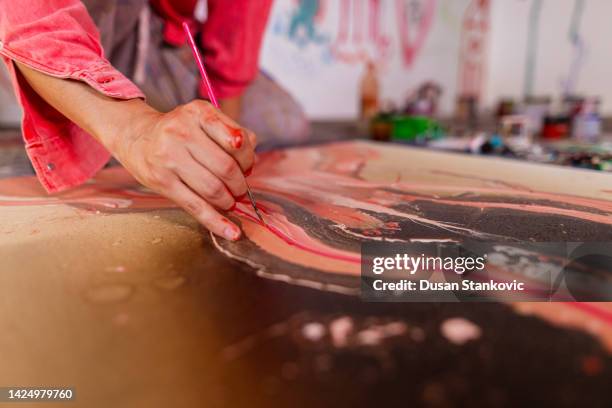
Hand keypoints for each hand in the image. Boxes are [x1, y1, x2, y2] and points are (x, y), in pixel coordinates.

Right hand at [114, 100, 255, 240]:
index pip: (237, 140)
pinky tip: (231, 232)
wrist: (136, 136)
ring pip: (213, 189)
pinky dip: (217, 222)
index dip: (248, 159)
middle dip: (240, 185)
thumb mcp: (204, 120)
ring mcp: (169, 157)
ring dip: (229, 201)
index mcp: (199, 113)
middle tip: (240, 190)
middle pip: (226, 168)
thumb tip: (252, 164)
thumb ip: (233, 135)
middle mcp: (182, 132)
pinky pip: (196, 206)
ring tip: (230, 201)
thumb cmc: (179, 130)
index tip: (247, 168)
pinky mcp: (162, 182)